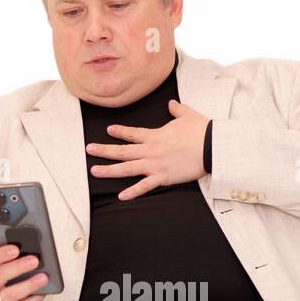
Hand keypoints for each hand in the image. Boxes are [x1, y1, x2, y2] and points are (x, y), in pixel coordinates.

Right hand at [0, 244, 48, 300]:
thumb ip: (0, 262)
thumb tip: (24, 252)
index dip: (0, 254)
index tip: (15, 249)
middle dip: (18, 267)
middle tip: (34, 260)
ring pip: (11, 294)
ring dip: (29, 285)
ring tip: (43, 277)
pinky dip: (32, 299)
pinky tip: (41, 292)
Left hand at [85, 98, 208, 200]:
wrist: (211, 145)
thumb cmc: (202, 130)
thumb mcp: (188, 115)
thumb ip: (177, 110)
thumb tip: (172, 104)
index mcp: (155, 135)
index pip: (132, 133)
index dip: (119, 131)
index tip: (108, 130)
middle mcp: (150, 150)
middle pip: (122, 151)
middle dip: (104, 150)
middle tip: (89, 149)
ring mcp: (155, 164)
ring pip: (127, 168)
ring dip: (109, 170)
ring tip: (94, 170)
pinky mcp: (164, 177)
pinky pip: (145, 186)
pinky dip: (133, 192)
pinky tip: (121, 196)